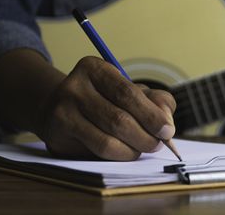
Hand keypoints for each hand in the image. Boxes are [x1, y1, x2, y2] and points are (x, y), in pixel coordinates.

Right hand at [36, 56, 176, 160]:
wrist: (57, 106)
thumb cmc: (103, 98)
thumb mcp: (129, 89)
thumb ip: (155, 100)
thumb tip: (167, 121)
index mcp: (94, 68)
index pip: (128, 93)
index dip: (151, 115)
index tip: (167, 130)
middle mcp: (75, 87)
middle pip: (119, 119)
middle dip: (146, 136)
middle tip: (158, 143)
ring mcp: (63, 112)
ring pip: (108, 140)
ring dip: (134, 149)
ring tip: (144, 147)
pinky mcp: (59, 136)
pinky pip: (97, 152)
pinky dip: (120, 155)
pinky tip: (127, 151)